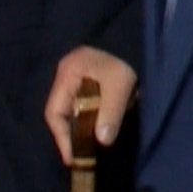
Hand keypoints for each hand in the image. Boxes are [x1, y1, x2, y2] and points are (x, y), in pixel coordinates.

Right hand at [44, 46, 137, 163]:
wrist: (138, 35)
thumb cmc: (124, 55)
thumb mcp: (119, 84)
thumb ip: (110, 111)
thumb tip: (103, 141)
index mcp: (67, 73)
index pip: (53, 112)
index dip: (61, 137)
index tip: (73, 157)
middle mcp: (68, 75)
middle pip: (62, 113)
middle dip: (71, 135)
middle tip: (84, 155)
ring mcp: (79, 76)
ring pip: (74, 110)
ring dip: (83, 127)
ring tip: (93, 146)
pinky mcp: (93, 79)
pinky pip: (86, 104)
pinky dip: (92, 118)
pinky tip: (101, 128)